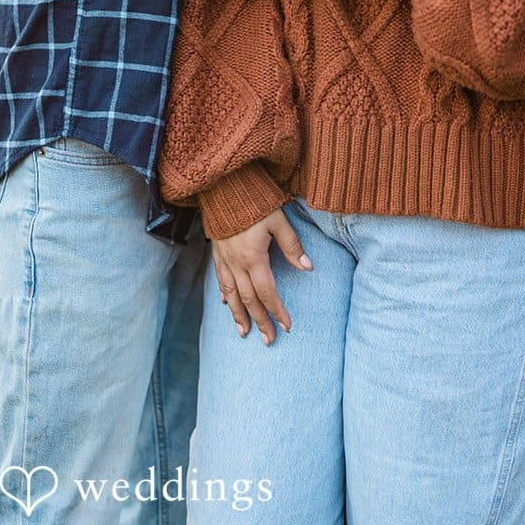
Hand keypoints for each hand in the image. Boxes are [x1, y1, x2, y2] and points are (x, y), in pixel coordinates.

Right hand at [212, 209, 313, 344]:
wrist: (224, 185)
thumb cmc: (255, 200)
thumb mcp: (278, 220)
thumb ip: (292, 245)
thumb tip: (308, 267)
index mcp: (254, 257)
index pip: (267, 292)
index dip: (277, 311)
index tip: (287, 326)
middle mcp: (237, 263)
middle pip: (249, 299)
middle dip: (260, 321)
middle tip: (269, 340)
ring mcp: (224, 259)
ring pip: (231, 294)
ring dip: (238, 315)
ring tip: (244, 333)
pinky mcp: (216, 252)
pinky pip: (220, 279)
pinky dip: (224, 295)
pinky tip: (226, 304)